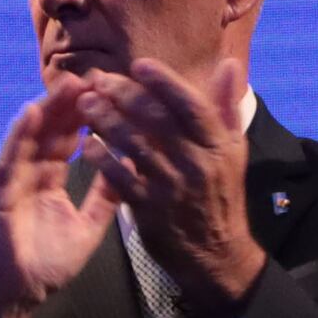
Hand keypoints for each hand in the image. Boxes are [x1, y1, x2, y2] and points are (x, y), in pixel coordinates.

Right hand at [0, 87, 121, 317]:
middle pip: (50, 131)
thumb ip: (104, 201)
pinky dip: (19, 136)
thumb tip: (129, 172)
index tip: (107, 92)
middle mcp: (27, 175)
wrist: (12, 299)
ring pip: (30, 138)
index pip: (67, 140)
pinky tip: (32, 112)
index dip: (85, 116)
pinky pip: (9, 159)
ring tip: (67, 83)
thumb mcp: (86, 230)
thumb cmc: (43, 268)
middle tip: (93, 76)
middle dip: (70, 104)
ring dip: (47, 110)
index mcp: (47, 181)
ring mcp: (10, 182)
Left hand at [92, 53, 264, 317]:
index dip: (164, 82)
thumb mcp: (232, 151)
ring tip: (86, 104)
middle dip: (124, 95)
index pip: (190, 105)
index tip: (138, 64)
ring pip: (134, 146)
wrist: (216, 253)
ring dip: (107, 121)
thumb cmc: (220, 194)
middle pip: (157, 120)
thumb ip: (226, 107)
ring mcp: (172, 187)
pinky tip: (87, 144)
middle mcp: (197, 163)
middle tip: (98, 80)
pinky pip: (121, 179)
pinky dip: (103, 160)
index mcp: (218, 144)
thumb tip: (228, 64)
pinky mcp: (150, 210)